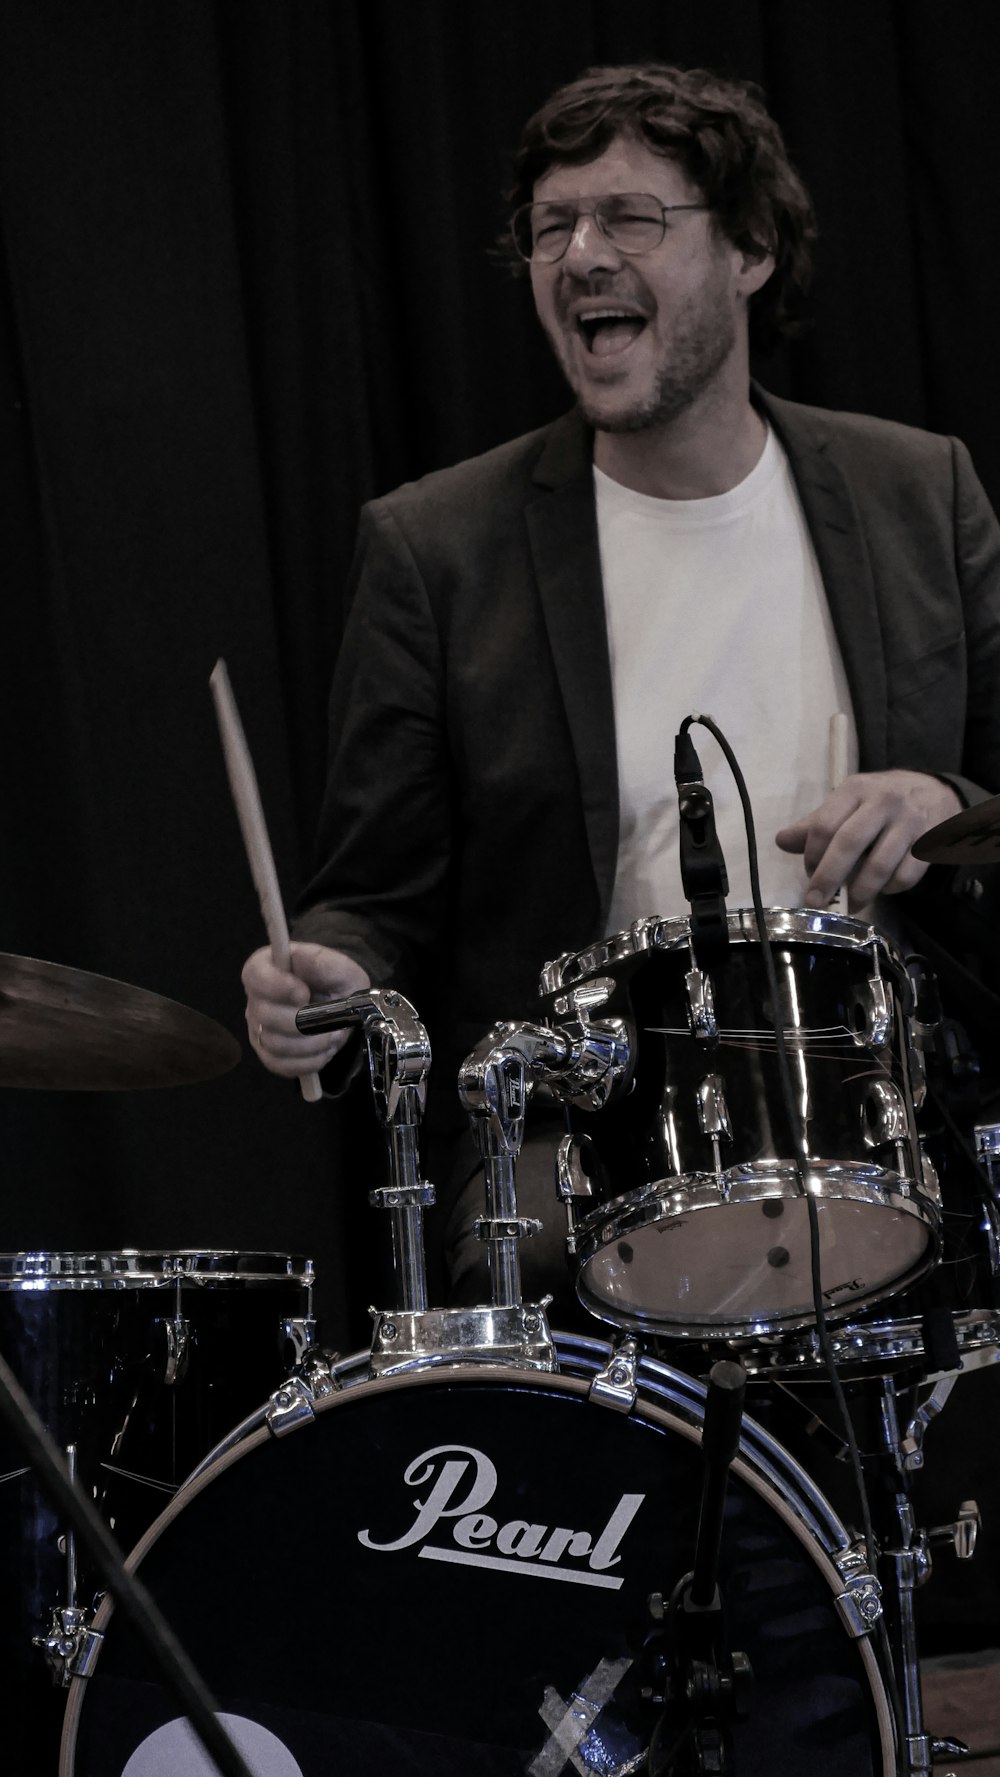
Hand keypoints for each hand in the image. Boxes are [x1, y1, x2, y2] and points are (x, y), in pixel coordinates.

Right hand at [241, 942, 370, 1077]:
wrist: (344, 1006)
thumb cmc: (335, 980)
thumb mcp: (337, 965)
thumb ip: (319, 960)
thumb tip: (298, 957)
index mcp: (265, 969)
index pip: (254, 976)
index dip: (278, 986)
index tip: (304, 992)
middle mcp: (255, 1001)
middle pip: (264, 1016)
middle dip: (303, 1021)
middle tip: (330, 1019)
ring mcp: (260, 1030)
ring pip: (274, 1044)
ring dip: (311, 1043)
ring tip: (334, 1034)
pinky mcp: (269, 1055)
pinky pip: (281, 1066)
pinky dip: (309, 1061)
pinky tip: (325, 1049)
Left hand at [774, 770, 961, 909]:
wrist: (936, 791)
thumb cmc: (881, 801)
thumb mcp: (848, 801)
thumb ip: (816, 823)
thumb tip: (782, 841)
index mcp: (855, 790)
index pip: (824, 825)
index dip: (812, 855)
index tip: (808, 875)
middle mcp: (883, 802)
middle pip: (849, 844)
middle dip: (828, 878)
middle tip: (816, 901)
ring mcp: (909, 822)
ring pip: (879, 865)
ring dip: (861, 891)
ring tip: (852, 905)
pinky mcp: (930, 843)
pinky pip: (906, 875)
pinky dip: (891, 889)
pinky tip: (883, 890)